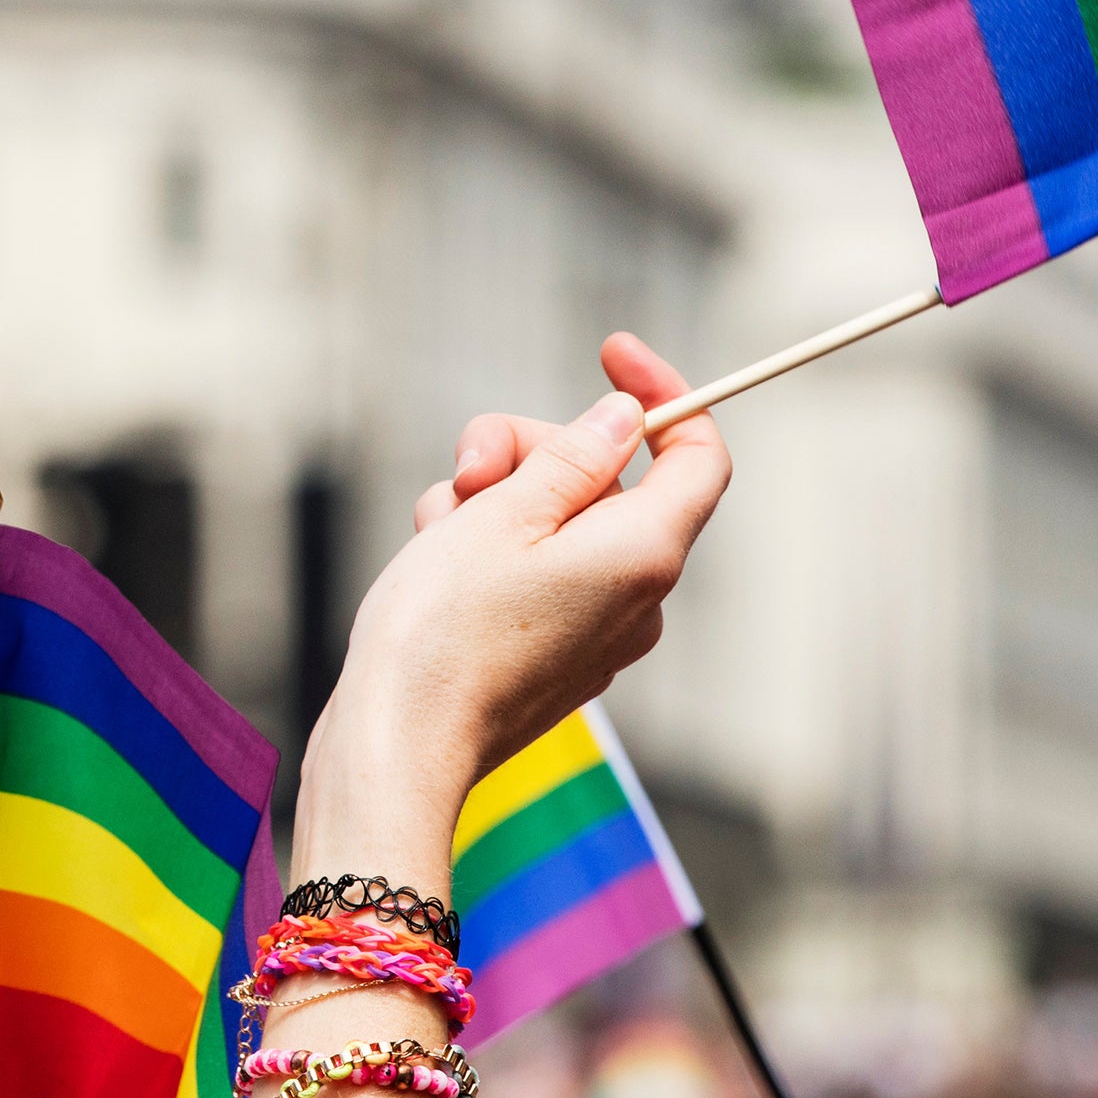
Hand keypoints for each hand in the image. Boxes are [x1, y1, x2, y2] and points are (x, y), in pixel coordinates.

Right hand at [296, 332, 730, 880]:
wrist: (399, 744)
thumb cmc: (443, 631)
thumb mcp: (502, 514)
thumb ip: (572, 459)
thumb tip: (624, 421)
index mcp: (644, 553)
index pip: (698, 455)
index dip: (664, 393)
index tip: (610, 353)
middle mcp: (639, 596)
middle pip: (608, 478)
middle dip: (534, 450)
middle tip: (468, 464)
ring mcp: (600, 630)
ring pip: (561, 520)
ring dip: (497, 500)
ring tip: (437, 528)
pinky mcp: (558, 652)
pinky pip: (541, 569)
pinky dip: (493, 547)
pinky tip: (438, 560)